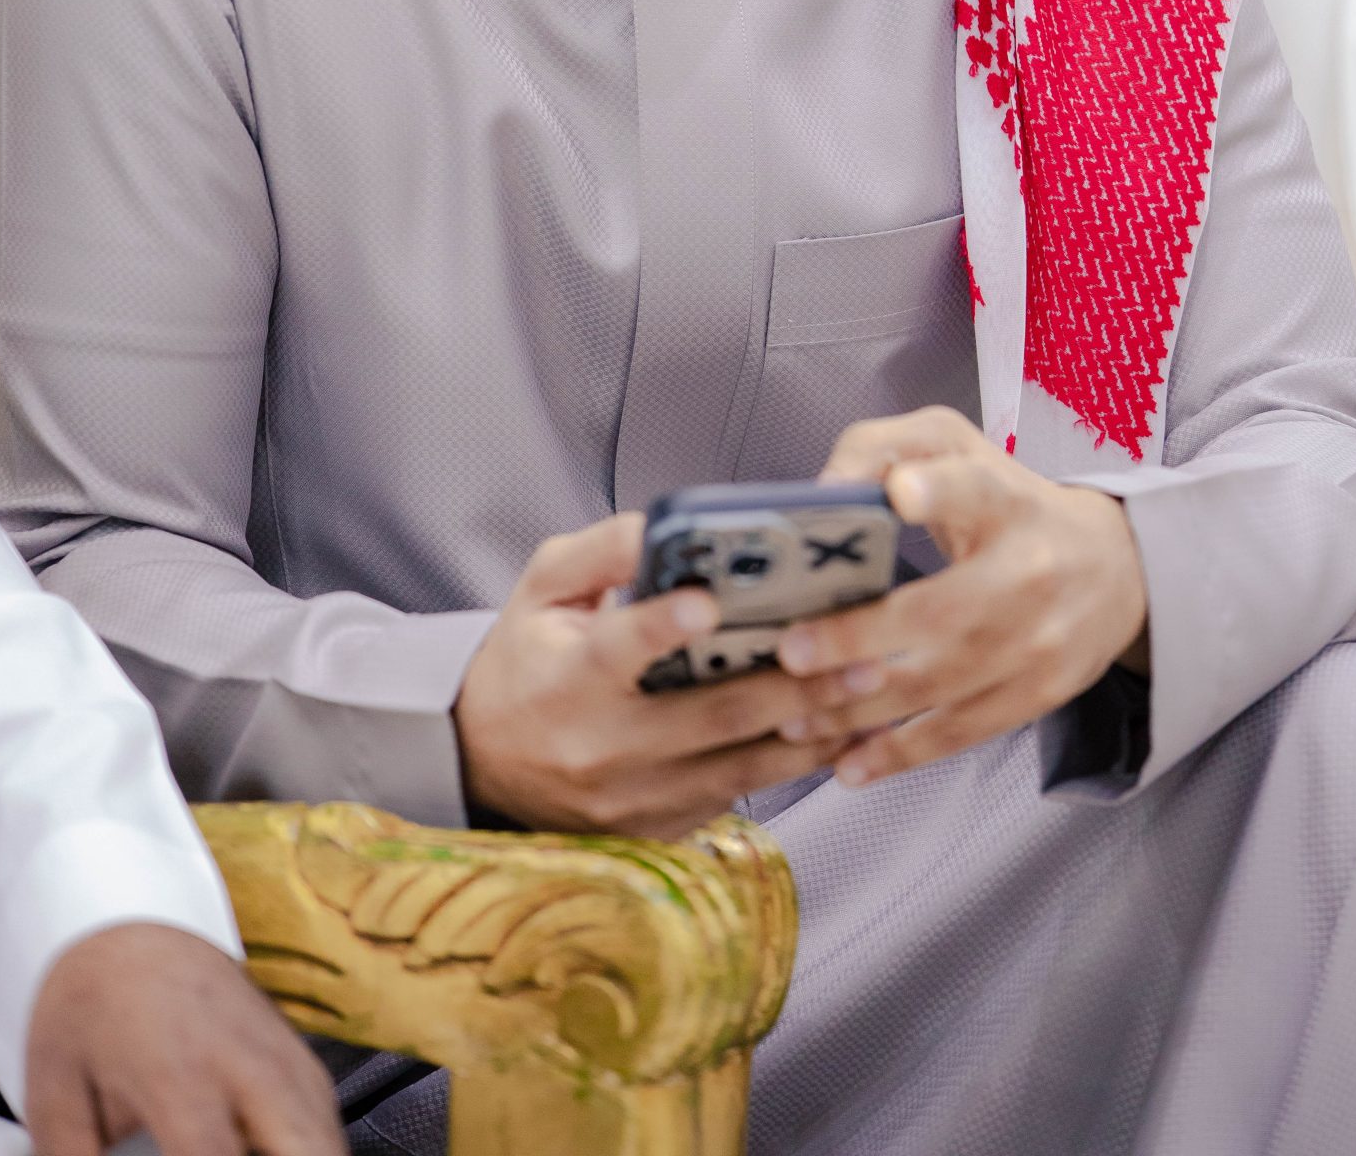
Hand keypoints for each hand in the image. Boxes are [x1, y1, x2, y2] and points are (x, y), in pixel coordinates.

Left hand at [25, 922, 342, 1155]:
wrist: (131, 931)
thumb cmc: (89, 1012)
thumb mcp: (54, 1095)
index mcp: (180, 1072)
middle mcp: (245, 1061)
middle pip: (307, 1149)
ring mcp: (281, 1054)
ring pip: (327, 1138)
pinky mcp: (298, 1053)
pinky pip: (325, 1118)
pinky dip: (310, 1145)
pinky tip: (275, 1153)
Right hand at [453, 512, 853, 838]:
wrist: (484, 764)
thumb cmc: (525, 660)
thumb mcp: (540, 589)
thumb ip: (602, 551)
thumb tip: (668, 527)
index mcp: (569, 679)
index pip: (619, 651)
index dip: (663, 627)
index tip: (709, 601)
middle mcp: (605, 747)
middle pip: (710, 716)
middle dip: (791, 681)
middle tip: (857, 647)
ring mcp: (636, 798)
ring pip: (741, 764)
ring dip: (813, 727)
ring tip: (871, 688)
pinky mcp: (660, 828)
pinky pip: (737, 793)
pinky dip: (792, 763)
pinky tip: (840, 731)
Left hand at [774, 406, 1148, 787]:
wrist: (1118, 570)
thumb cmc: (1007, 502)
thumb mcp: (954, 446)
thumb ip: (880, 448)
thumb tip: (820, 494)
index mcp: (1003, 499)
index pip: (974, 488)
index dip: (937, 490)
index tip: (899, 491)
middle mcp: (1027, 571)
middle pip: (941, 610)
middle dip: (860, 637)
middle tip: (791, 652)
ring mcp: (1036, 641)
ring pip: (938, 683)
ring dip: (858, 707)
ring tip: (792, 717)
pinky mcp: (1036, 695)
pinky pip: (959, 731)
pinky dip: (898, 753)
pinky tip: (847, 764)